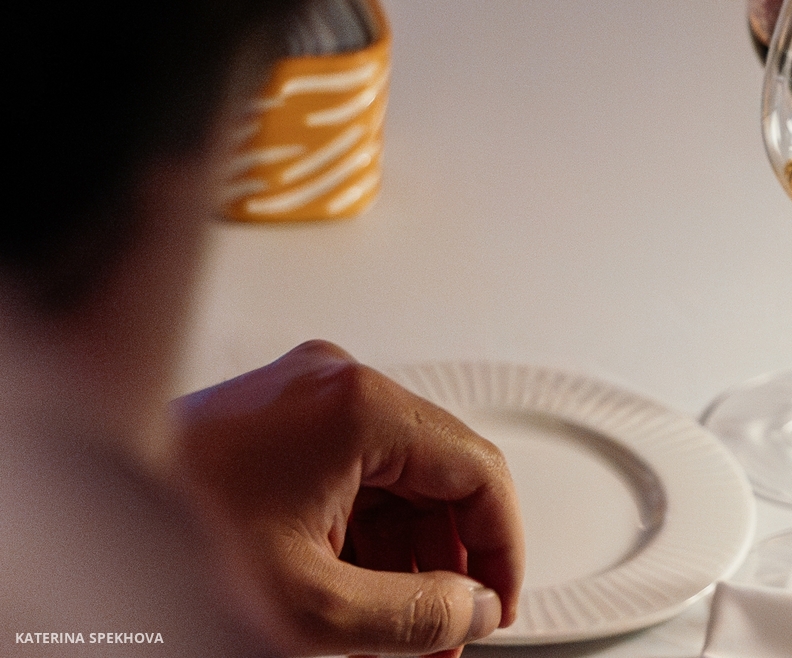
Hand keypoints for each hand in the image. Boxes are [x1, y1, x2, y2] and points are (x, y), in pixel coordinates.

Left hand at [170, 341, 522, 657]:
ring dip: (406, 552)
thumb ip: (415, 614)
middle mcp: (334, 382)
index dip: (501, 549)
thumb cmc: (167, 547)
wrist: (69, 528)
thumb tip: (469, 610)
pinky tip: (355, 590)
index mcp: (358, 405)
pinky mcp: (273, 418)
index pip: (478, 471)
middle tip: (445, 629)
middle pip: (438, 471)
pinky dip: (363, 531)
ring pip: (395, 475)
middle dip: (448, 558)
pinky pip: (350, 471)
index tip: (496, 606)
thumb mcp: (313, 607)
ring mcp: (301, 395)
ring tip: (395, 625)